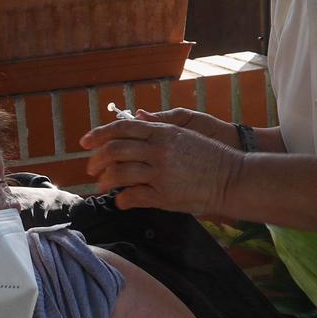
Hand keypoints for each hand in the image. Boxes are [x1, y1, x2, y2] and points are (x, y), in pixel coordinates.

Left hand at [77, 109, 243, 215]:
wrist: (231, 178)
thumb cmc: (209, 156)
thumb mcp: (185, 132)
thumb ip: (159, 126)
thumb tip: (136, 116)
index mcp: (162, 132)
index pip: (122, 128)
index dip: (99, 133)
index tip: (85, 142)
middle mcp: (158, 150)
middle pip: (114, 150)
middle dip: (96, 160)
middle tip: (91, 168)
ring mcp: (160, 173)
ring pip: (118, 174)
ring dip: (104, 182)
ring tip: (102, 187)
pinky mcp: (163, 195)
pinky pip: (132, 196)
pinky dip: (121, 199)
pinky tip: (121, 201)